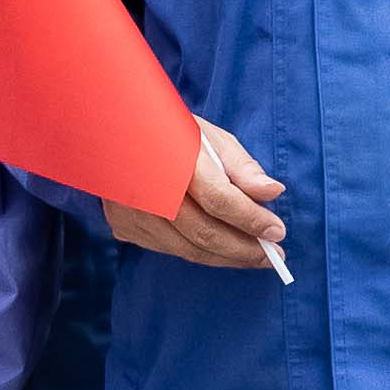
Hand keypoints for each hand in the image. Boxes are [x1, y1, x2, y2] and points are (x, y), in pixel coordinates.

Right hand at [110, 116, 286, 272]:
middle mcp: (148, 190)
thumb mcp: (208, 135)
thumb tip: (272, 192)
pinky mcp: (124, 226)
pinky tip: (222, 250)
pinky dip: (200, 252)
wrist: (112, 133)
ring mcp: (132, 212)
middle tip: (273, 254)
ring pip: (188, 249)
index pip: (219, 199)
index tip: (277, 230)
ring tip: (254, 256)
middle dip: (244, 249)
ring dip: (226, 257)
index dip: (251, 219)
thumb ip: (241, 167)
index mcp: (173, 158)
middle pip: (204, 233)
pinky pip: (170, 249)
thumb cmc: (169, 132)